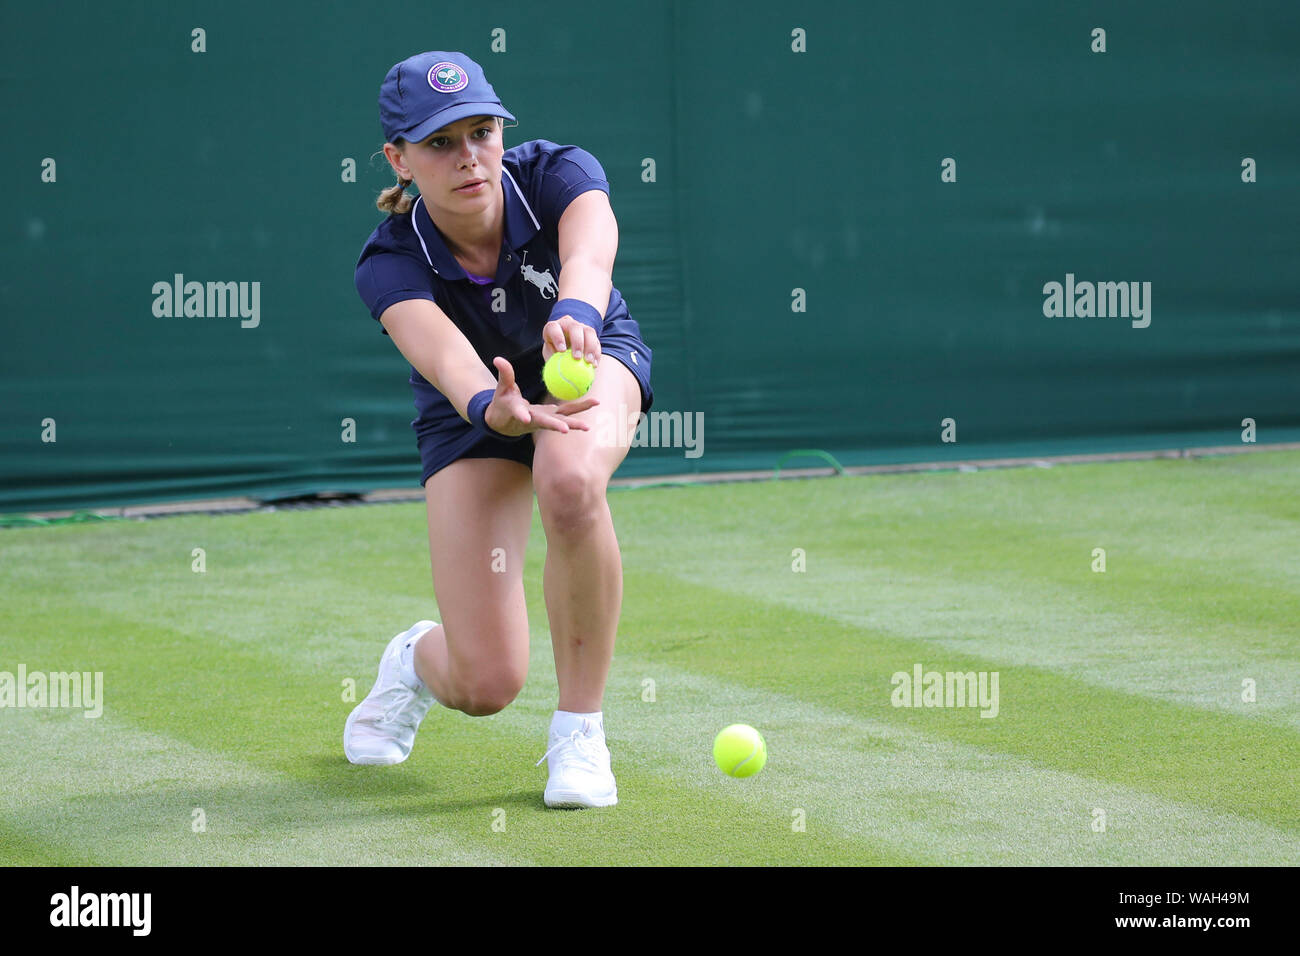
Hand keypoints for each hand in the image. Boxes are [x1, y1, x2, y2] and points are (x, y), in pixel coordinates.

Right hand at [483, 356, 598, 436]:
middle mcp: (533, 419)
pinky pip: (568, 413)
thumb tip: (498, 358)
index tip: (524, 418)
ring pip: (561, 420)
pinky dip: (580, 409)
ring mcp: (545, 420)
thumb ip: (504, 374)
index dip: (521, 415)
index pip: (519, 413)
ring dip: (574, 422)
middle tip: (565, 430)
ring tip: (588, 426)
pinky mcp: (553, 417)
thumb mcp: (502, 389)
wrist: (507, 422)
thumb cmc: (503, 403)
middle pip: (545, 422)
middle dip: (555, 426)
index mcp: (518, 413)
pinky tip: (595, 402)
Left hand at [542, 315, 600, 366]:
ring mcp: (581, 327)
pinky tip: (594, 365)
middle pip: (574, 327)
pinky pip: (597, 342)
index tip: (561, 351)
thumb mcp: (549, 359)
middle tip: (577, 358)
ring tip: (588, 362)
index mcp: (553, 328)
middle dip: (577, 342)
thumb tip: (555, 372)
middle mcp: (567, 324)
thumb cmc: (552, 356)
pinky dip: (596, 354)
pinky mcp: (591, 335)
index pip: (554, 328)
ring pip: (589, 332)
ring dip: (590, 347)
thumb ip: (551, 363)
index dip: (558, 337)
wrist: (563, 352)